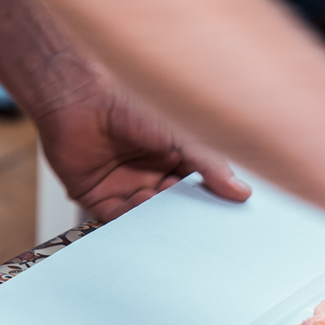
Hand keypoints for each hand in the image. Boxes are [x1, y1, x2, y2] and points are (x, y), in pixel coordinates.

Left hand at [34, 86, 249, 225]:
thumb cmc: (131, 102)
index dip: (208, 200)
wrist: (84, 96)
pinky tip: (143, 223)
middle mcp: (149, 171)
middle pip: (172, 206)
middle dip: (184, 216)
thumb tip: (240, 190)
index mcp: (172, 155)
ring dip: (158, 221)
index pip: (196, 187)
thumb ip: (211, 166)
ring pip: (146, 216)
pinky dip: (130, 225)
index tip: (225, 215)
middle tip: (199, 228)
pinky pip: (116, 219)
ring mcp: (123, 184)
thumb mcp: (183, 136)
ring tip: (171, 222)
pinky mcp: (96, 195)